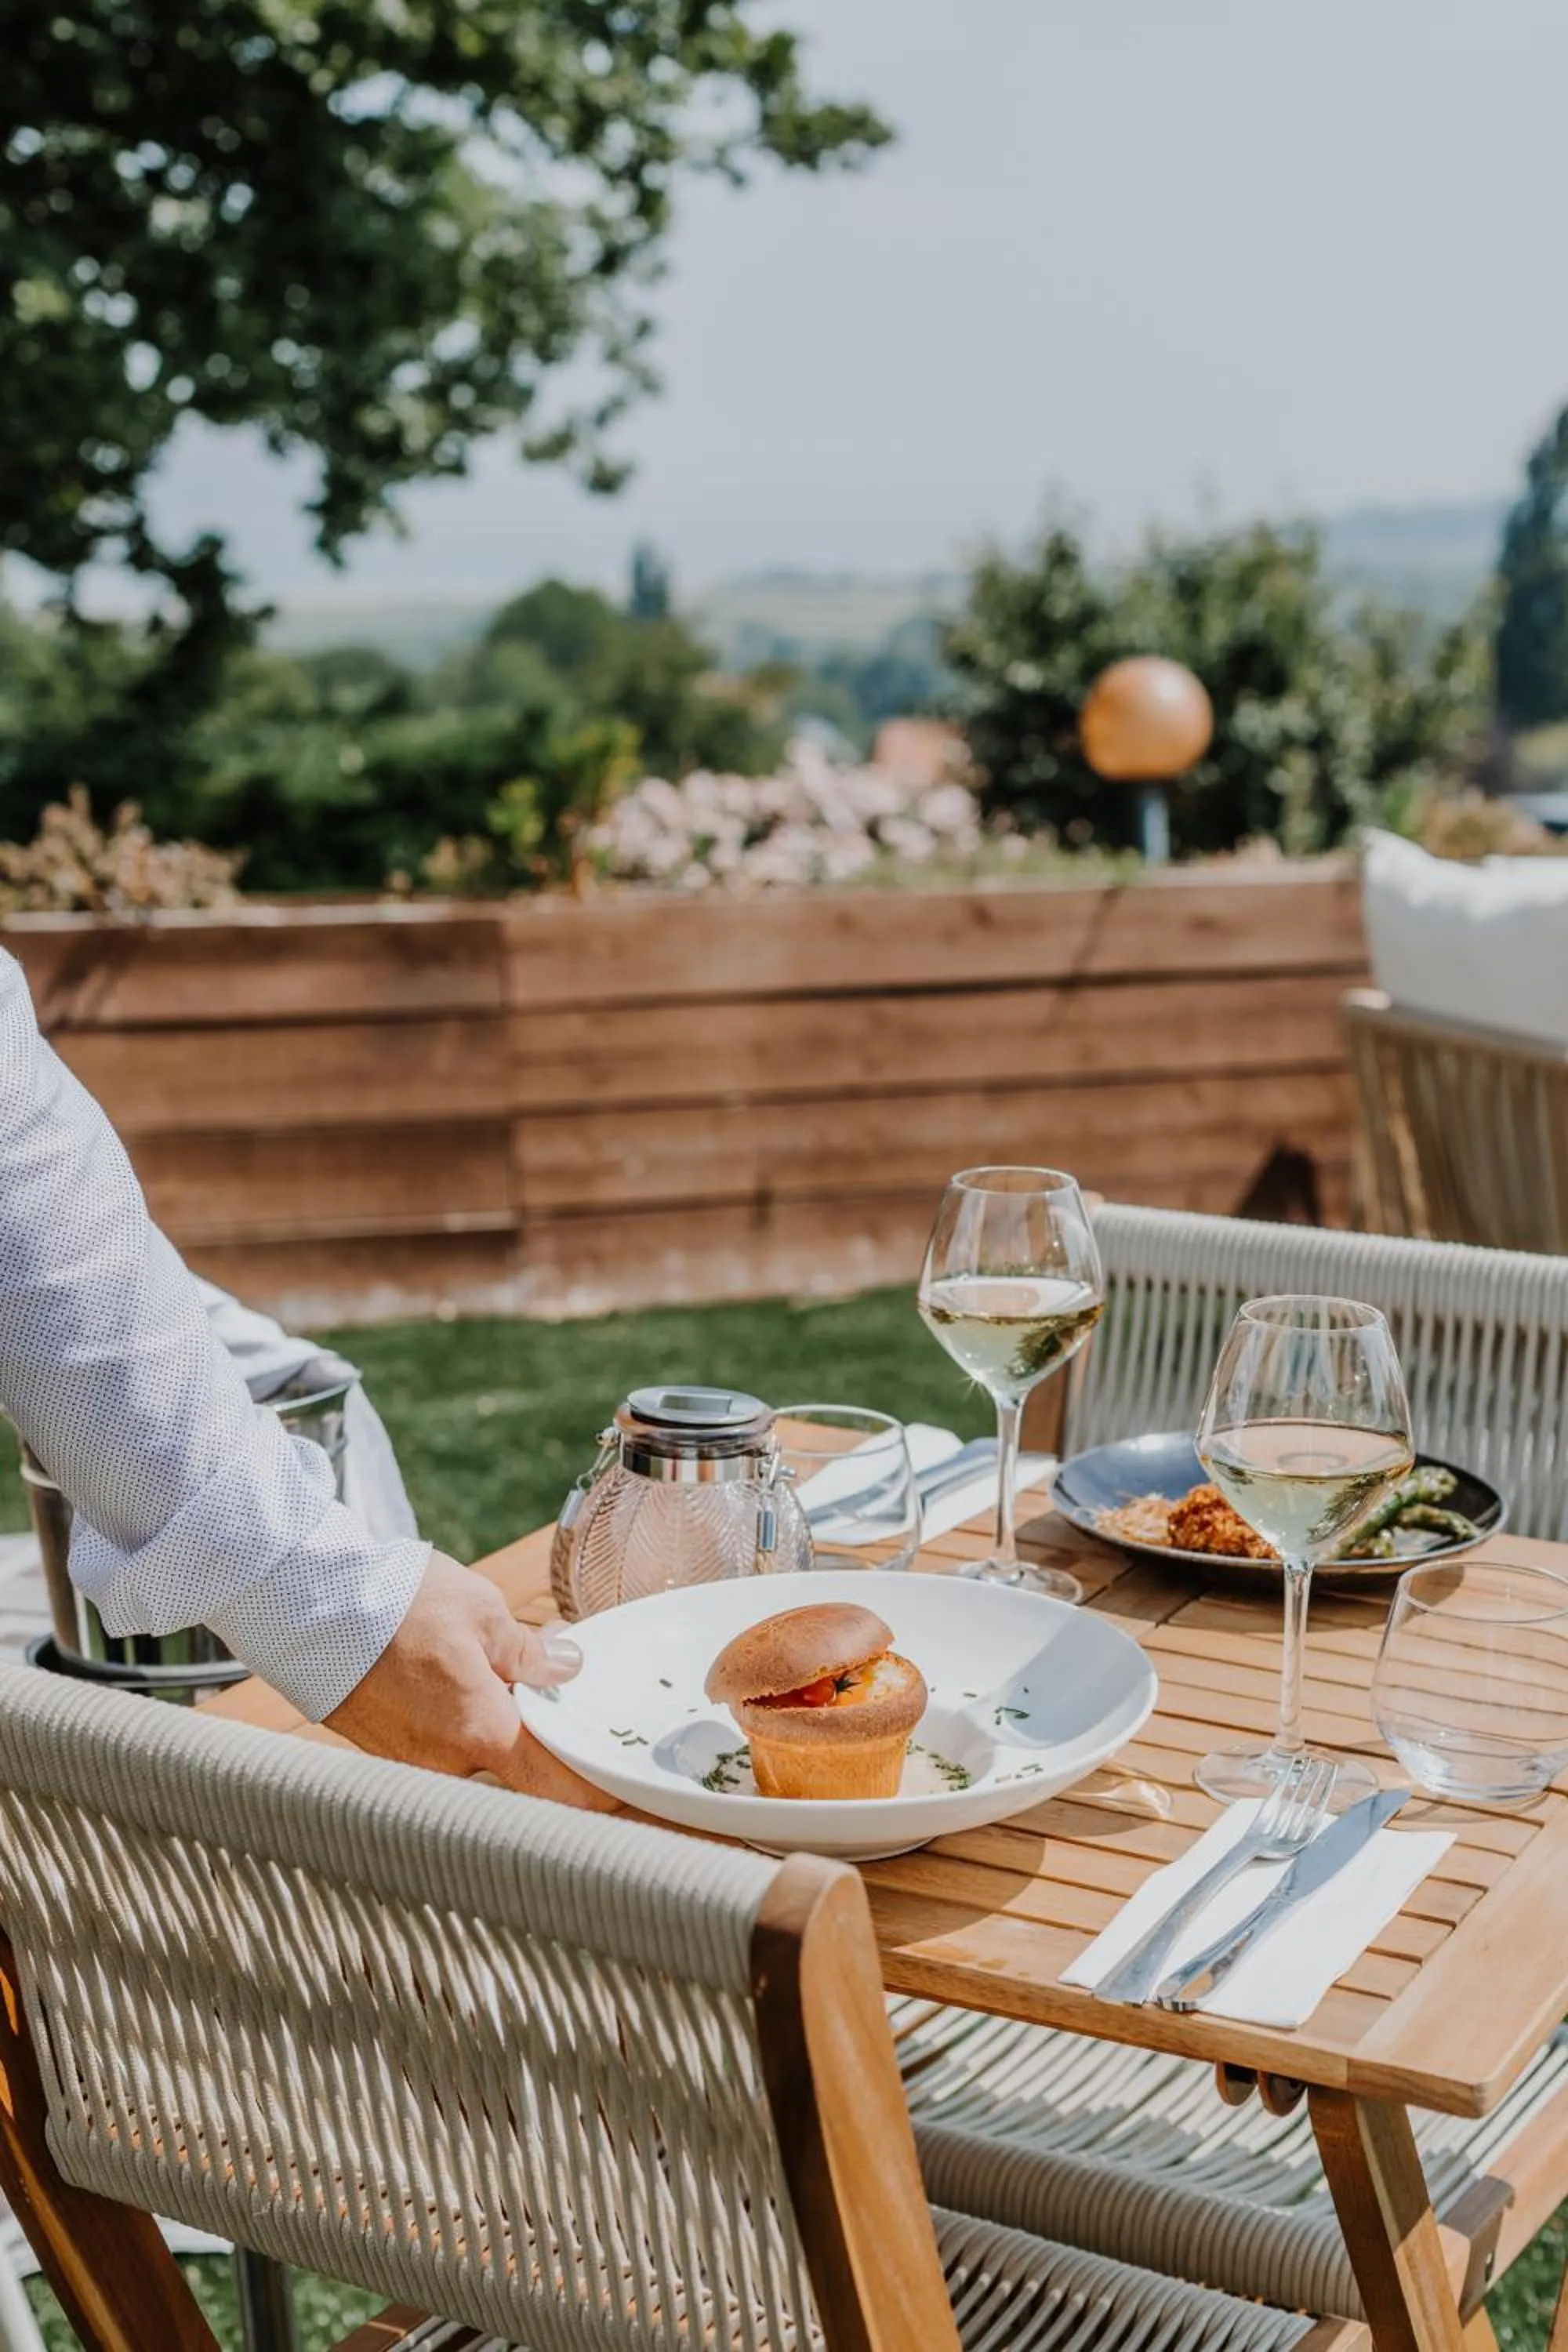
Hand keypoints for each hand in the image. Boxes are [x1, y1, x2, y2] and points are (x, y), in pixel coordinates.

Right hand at [326, 1552, 614, 1809]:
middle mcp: (448, 1766)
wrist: (308, 1607)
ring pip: (479, 1754)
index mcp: (483, 1735)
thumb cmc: (396, 1605)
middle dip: (546, 1736)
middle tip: (568, 1698)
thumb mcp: (482, 1612)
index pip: (561, 1788)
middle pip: (521, 1771)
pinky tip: (462, 1676)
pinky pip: (443, 1746)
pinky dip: (461, 1719)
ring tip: (505, 1668)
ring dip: (500, 1721)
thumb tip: (569, 1669)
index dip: (600, 1788)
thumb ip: (530, 1652)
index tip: (628, 1784)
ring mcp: (413, 1766)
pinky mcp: (387, 1753)